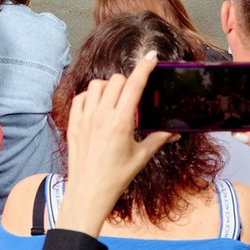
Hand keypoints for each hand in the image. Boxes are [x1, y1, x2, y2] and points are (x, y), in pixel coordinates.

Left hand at [51, 51, 176, 231]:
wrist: (89, 192)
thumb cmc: (116, 177)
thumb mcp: (141, 157)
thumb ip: (158, 139)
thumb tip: (176, 132)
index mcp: (121, 123)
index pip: (134, 85)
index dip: (144, 68)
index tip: (152, 56)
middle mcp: (101, 116)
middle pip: (116, 81)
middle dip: (128, 82)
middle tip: (133, 96)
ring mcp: (85, 118)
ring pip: (96, 85)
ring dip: (108, 87)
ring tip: (115, 101)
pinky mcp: (74, 123)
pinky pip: (80, 97)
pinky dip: (90, 97)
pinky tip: (97, 107)